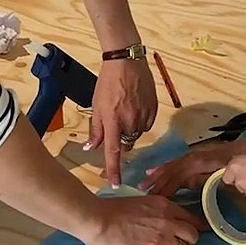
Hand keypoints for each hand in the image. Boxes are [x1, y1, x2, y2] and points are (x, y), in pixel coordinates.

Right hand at [78, 194, 204, 244]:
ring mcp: (162, 240)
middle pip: (193, 235)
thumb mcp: (141, 201)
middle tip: (175, 244)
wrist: (97, 220)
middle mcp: (168, 222)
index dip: (191, 227)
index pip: (191, 219)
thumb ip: (155, 210)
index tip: (188, 232)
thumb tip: (159, 219)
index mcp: (165, 206)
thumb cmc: (111, 209)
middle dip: (186, 241)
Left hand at [86, 58, 156, 185]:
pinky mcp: (154, 109)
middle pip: (127, 143)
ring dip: (131, 129)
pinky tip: (135, 106)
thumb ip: (96, 129)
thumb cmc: (108, 82)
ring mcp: (144, 115)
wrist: (126, 61)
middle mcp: (130, 120)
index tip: (115, 183)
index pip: (113, 151)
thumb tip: (91, 148)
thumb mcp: (97, 105)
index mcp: (113, 120)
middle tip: (115, 123)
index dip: (114, 169)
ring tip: (125, 109)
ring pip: (137, 134)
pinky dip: (141, 121)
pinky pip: (147, 124)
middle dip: (121, 139)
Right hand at [139, 138, 245, 194]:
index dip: (166, 189)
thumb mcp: (221, 175)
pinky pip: (172, 162)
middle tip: (143, 195)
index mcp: (196, 164)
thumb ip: (204, 179)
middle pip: (169, 172)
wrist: (241, 150)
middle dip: (156, 183)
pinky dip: (161, 168)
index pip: (177, 178)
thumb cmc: (232, 166)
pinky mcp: (190, 157)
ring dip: (155, 176)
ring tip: (143, 185)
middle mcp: (189, 158)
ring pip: (168, 166)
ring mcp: (189, 156)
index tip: (156, 200)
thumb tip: (187, 183)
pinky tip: (152, 171)